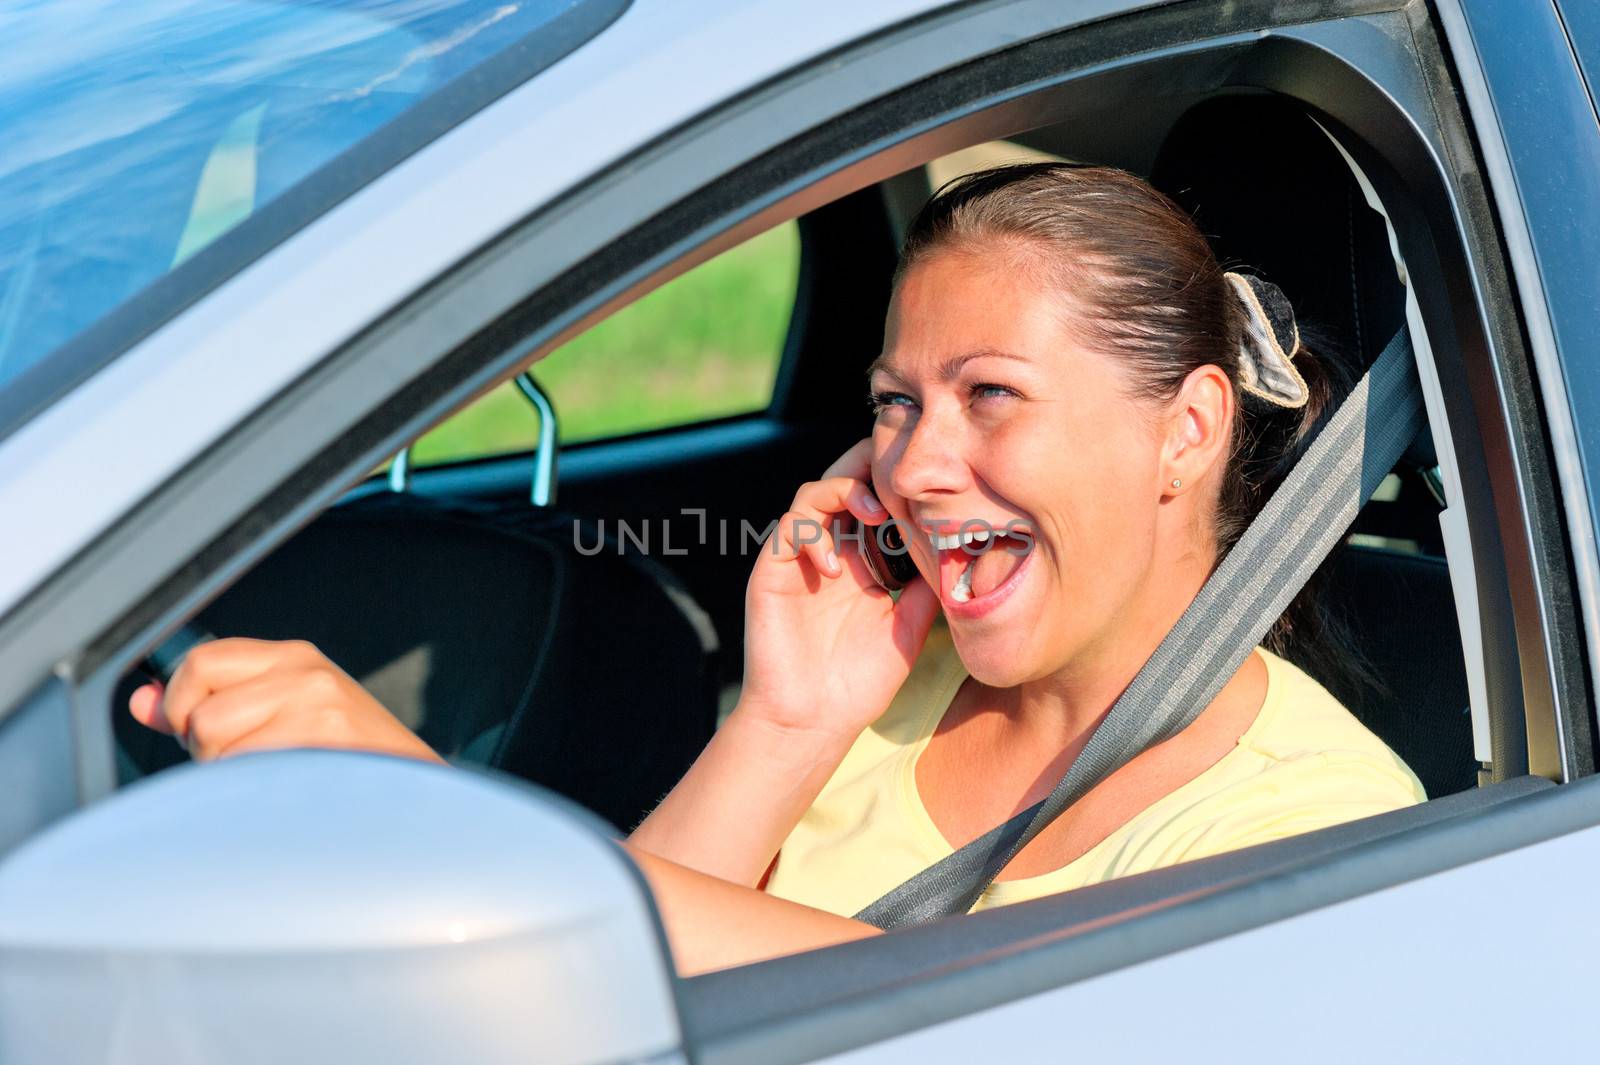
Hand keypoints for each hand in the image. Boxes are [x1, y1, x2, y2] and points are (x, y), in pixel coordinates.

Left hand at [128, 637, 443, 763]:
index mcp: (295, 658)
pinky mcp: (324, 738)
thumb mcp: (283, 716)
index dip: (180, 702)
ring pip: (216, 743)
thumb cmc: (349, 763)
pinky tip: (291, 793)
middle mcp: (306, 671)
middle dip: (208, 750)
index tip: (193, 730)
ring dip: (232, 775)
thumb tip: (143, 703)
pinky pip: (245, 770)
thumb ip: (211, 705)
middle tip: (252, 764)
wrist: (420, 793)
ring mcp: (318, 703)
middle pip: (200, 711)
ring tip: (278, 780)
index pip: (200, 661)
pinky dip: (255, 792)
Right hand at [736, 438, 939, 744]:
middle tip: (903, 474)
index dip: (898, 483)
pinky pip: (788, 529)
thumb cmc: (858, 683)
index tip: (932, 482)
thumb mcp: (908, 628)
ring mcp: (799, 559)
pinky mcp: (772, 573)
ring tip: (875, 514)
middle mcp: (830, 551)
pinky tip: (837, 568)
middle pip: (845, 481)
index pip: (877, 500)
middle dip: (871, 467)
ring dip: (845, 490)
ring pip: (813, 492)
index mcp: (862, 560)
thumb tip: (959, 549)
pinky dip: (813, 534)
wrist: (811, 723)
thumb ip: (926, 586)